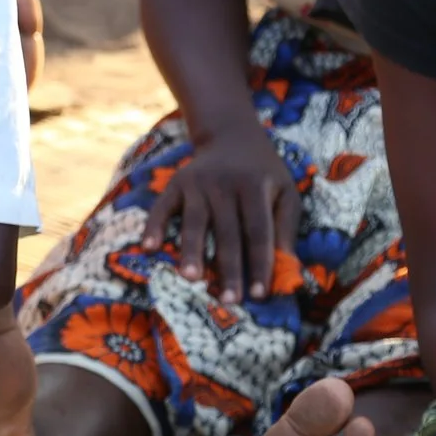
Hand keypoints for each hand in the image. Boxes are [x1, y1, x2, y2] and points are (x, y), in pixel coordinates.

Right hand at [146, 125, 297, 301]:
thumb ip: (286, 228)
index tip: (260, 294)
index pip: (258, 231)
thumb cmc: (264, 173)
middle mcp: (225, 184)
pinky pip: (162, 207)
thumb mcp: (286, 192)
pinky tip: (148, 248)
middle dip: (228, 268)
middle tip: (228, 301)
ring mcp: (197, 183)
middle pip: (227, 232)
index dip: (259, 263)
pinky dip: (154, 226)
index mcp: (256, 187)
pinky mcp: (176, 183)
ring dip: (192, 251)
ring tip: (191, 278)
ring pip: (194, 222)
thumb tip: (286, 266)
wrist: (231, 135)